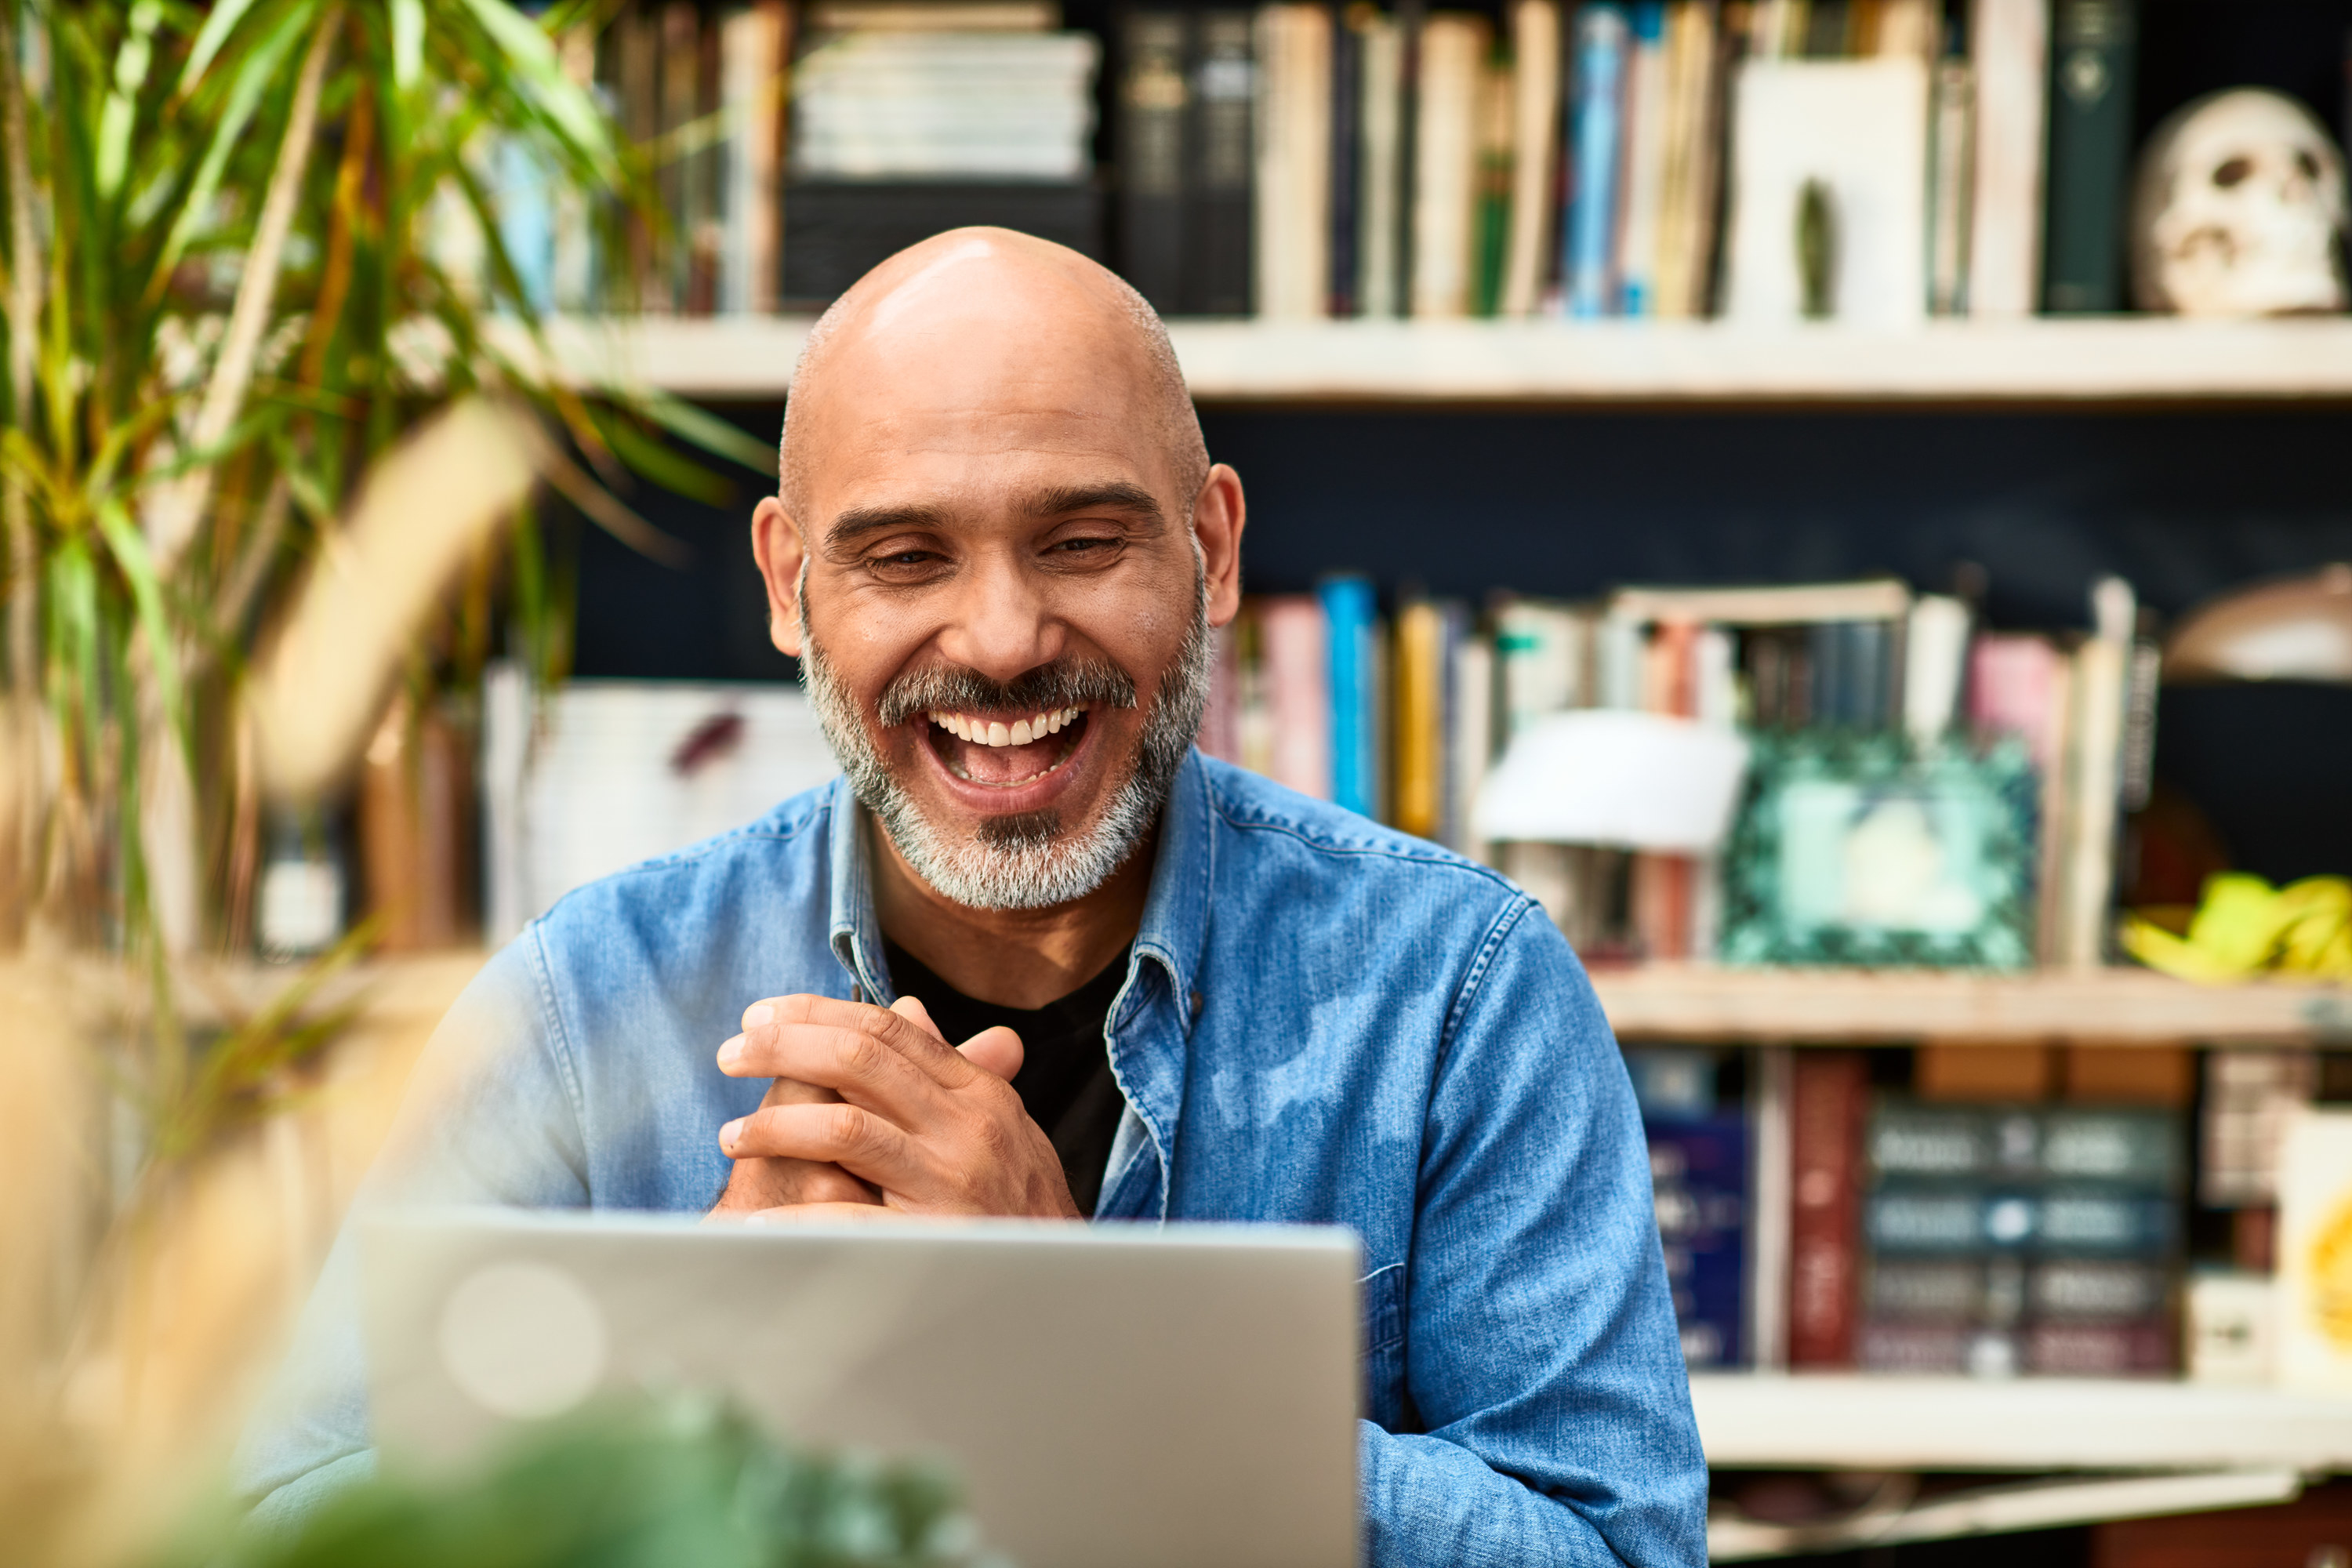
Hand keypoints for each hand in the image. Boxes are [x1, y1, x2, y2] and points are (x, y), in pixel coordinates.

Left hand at [713, 992, 1078, 1219]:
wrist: (1068, 1287)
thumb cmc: (1022, 1204)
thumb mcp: (999, 1125)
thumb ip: (948, 1069)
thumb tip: (906, 1010)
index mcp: (977, 1093)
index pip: (888, 1030)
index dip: (817, 1014)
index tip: (760, 1017)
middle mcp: (967, 1127)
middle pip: (860, 1060)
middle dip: (782, 1050)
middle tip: (730, 1056)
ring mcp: (953, 1184)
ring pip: (846, 1130)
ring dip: (774, 1128)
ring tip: (732, 1138)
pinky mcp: (935, 1241)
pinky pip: (849, 1222)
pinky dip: (793, 1223)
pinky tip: (755, 1226)